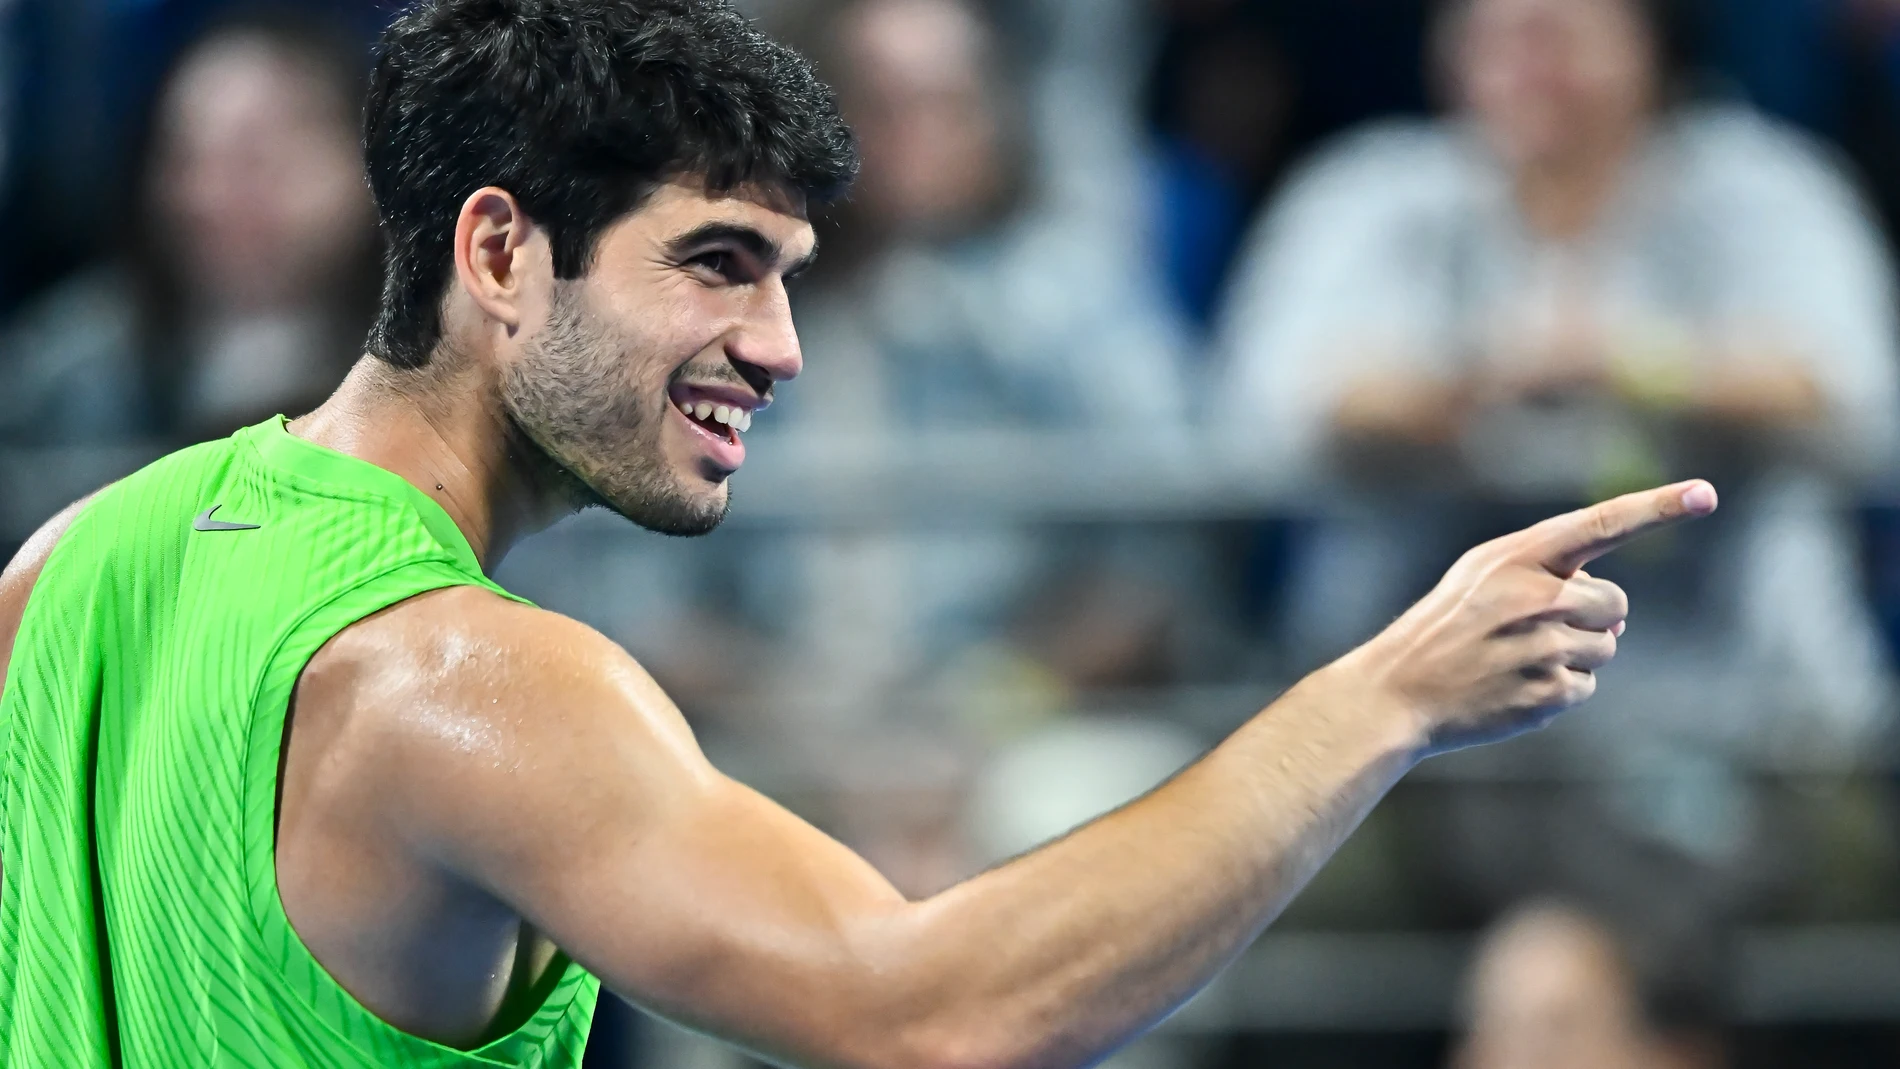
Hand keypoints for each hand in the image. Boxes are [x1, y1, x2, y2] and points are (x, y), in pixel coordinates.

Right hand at [1334, 480, 1718, 754]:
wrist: (1397, 691)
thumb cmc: (1444, 628)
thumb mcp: (1480, 577)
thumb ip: (1545, 573)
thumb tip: (1614, 612)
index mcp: (1518, 557)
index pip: (1601, 524)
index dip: (1657, 508)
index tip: (1706, 493)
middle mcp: (1536, 597)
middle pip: (1617, 602)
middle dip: (1592, 617)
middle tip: (1533, 631)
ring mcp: (1544, 647)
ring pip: (1606, 648)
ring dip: (1575, 656)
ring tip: (1516, 661)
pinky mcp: (1548, 693)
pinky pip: (1586, 687)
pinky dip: (1558, 689)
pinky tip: (1514, 688)